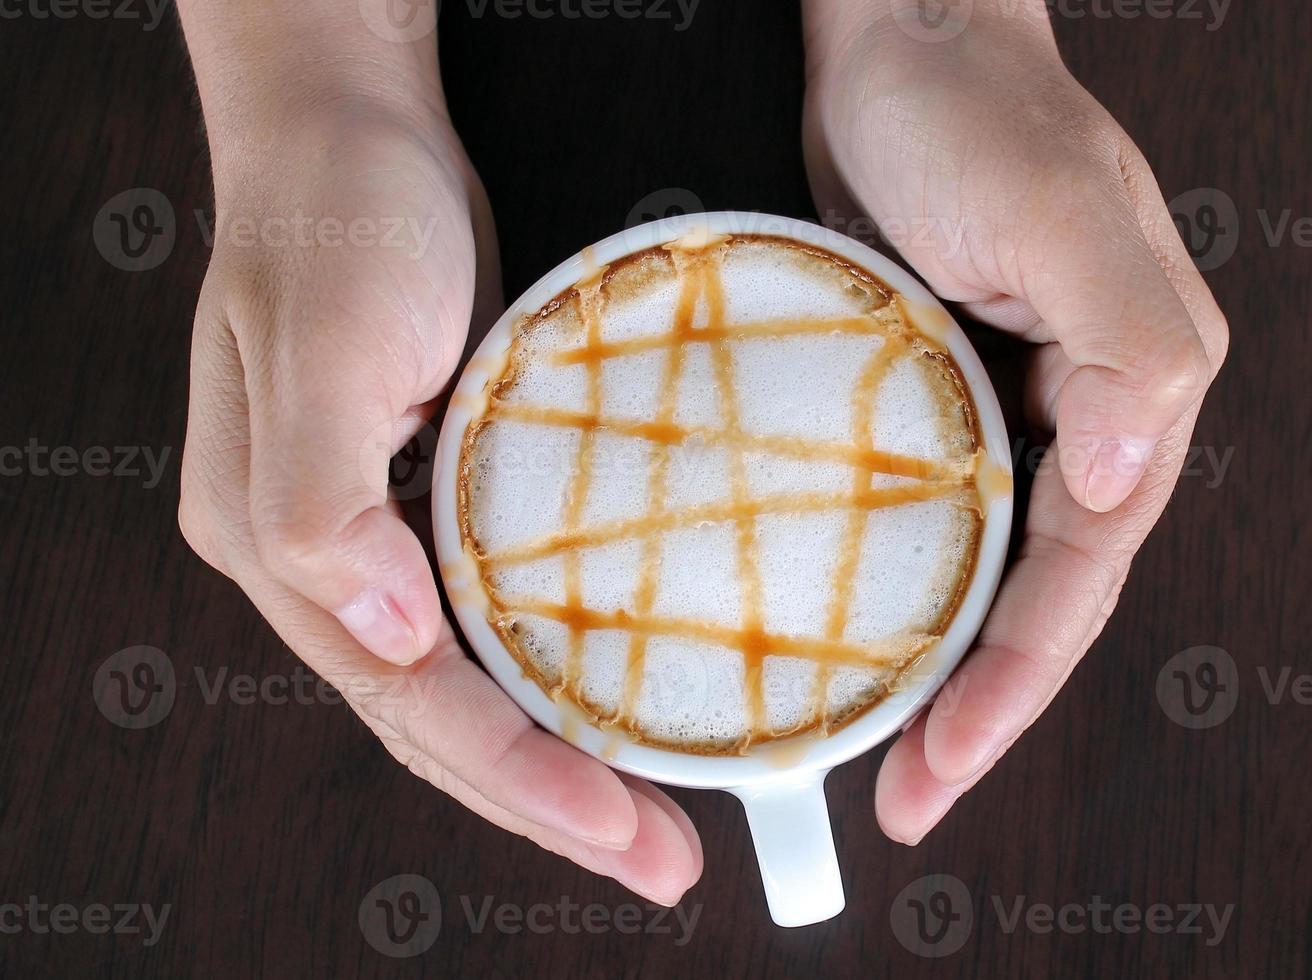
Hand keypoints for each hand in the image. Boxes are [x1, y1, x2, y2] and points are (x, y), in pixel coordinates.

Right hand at [176, 96, 700, 903]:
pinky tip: (616, 699)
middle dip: (553, 801)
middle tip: (662, 860)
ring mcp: (377, 535)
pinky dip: (555, 672)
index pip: (415, 701)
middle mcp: (328, 560)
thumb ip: (320, 508)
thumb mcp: (322, 349)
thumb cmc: (338, 222)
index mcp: (283, 546)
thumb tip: (381, 634)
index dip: (521, 778)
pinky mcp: (430, 496)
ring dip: (560, 754)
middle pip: (446, 719)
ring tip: (651, 816)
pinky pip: (497, 616)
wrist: (352, 129)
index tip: (626, 831)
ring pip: (472, 683)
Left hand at [802, 0, 1228, 840]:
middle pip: (1038, 596)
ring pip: (985, 570)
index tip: (938, 771)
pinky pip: (931, 517)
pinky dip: (903, 588)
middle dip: (979, 709)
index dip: (1015, 687)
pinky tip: (855, 635)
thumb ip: (1123, 347)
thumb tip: (1116, 485)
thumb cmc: (974, 110)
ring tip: (877, 756)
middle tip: (902, 801)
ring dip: (940, 666)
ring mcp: (1010, 405)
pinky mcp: (940, 390)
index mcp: (1136, 391)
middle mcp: (1085, 412)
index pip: (1081, 575)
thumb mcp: (1057, 213)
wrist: (895, 35)